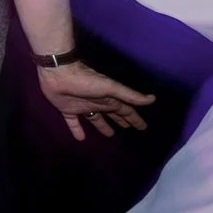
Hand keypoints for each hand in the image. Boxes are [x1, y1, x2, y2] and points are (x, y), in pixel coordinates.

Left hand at [37, 61, 155, 140]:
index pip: (126, 110)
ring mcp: (82, 106)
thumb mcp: (111, 88)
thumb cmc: (86, 81)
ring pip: (95, 119)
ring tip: (109, 135)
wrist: (59, 74)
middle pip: (112, 114)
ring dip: (102, 126)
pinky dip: (77, 130)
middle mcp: (97, 103)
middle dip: (121, 121)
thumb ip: (130, 95)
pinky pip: (73, 122)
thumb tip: (153, 99)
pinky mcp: (67, 110)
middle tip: (129, 130)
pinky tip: (80, 139)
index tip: (143, 127)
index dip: (134, 118)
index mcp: (109, 99)